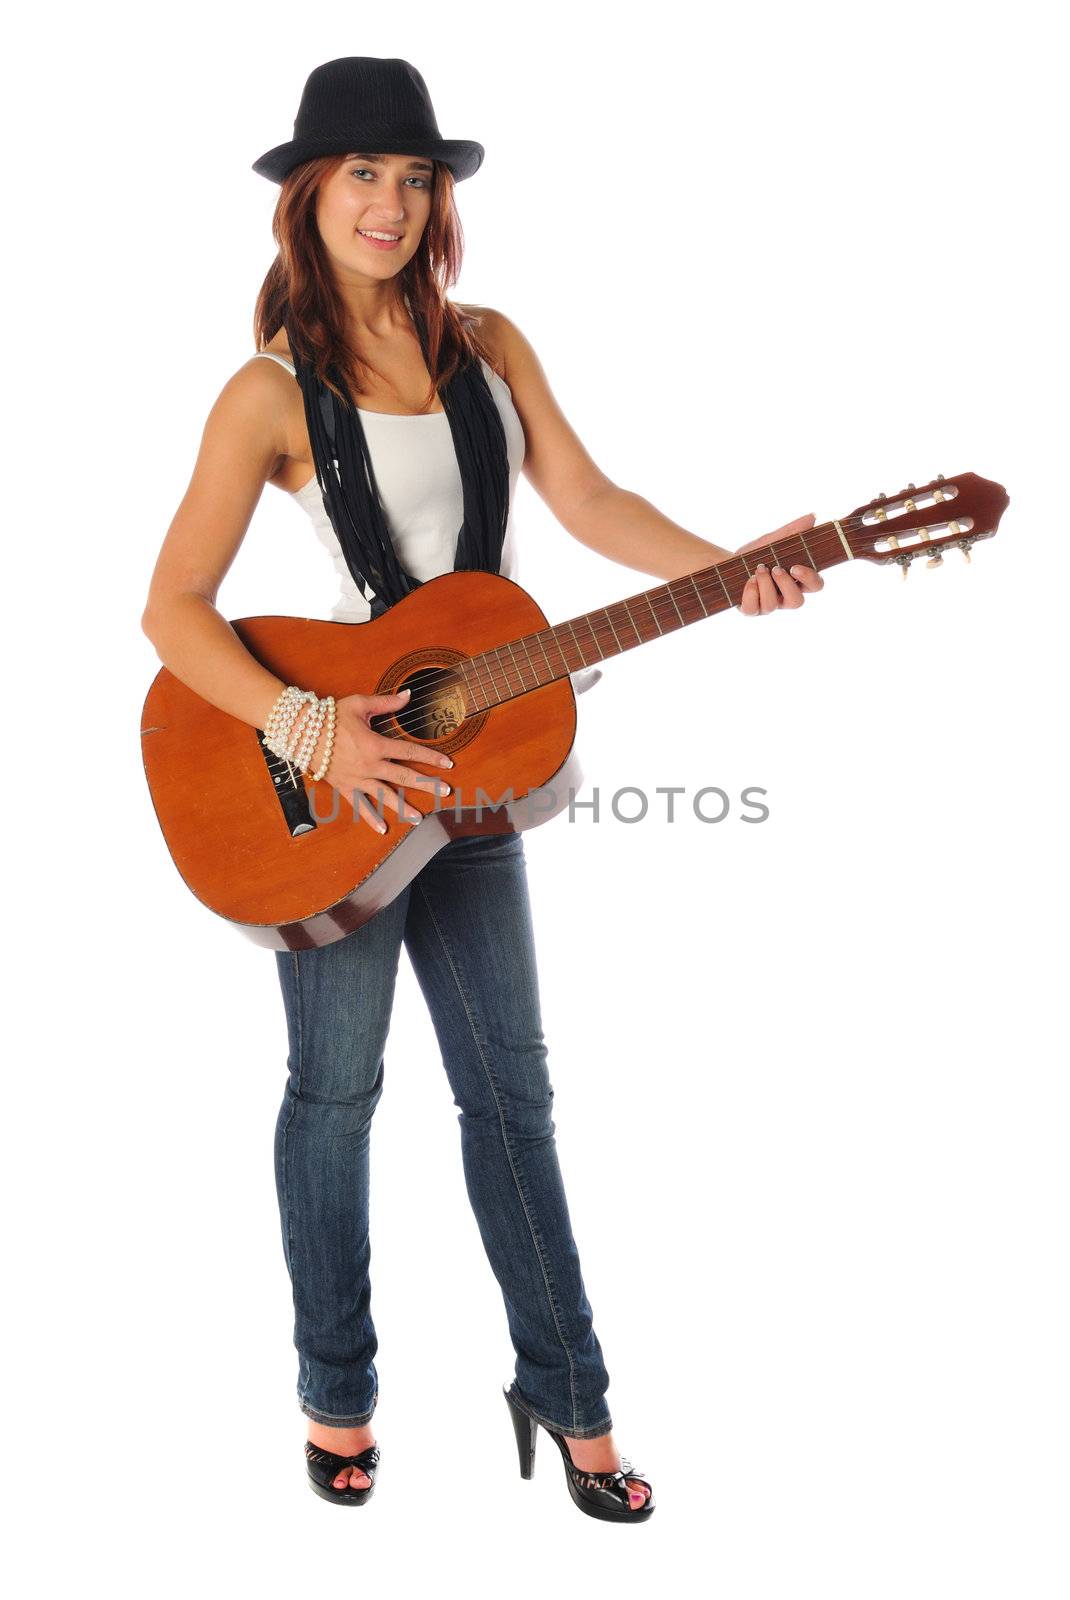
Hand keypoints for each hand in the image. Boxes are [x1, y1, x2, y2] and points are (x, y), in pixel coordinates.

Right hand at [307, 688, 453, 832]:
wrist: (301, 732)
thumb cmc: (330, 716)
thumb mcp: (359, 705)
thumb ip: (386, 703)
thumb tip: (408, 695)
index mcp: (376, 745)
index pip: (410, 752)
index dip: (431, 758)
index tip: (448, 764)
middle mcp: (369, 765)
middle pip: (404, 777)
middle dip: (427, 785)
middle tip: (445, 792)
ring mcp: (357, 779)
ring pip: (385, 796)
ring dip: (403, 808)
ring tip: (419, 818)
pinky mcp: (344, 787)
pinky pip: (359, 805)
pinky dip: (370, 818)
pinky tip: (382, 829)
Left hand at [735, 513, 824, 614]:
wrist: (727, 563)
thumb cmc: (755, 554)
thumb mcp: (773, 541)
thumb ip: (792, 531)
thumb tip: (812, 516)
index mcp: (796, 581)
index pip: (815, 586)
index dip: (810, 579)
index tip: (796, 566)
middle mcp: (784, 598)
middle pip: (797, 602)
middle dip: (786, 585)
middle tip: (776, 568)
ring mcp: (767, 606)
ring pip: (772, 605)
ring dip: (765, 584)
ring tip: (758, 568)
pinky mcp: (750, 610)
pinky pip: (752, 609)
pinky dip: (750, 593)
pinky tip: (749, 580)